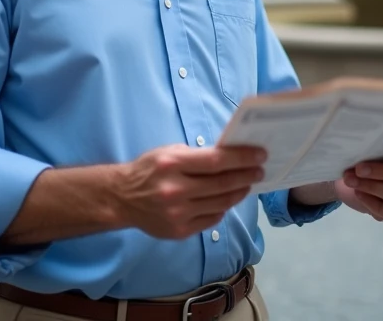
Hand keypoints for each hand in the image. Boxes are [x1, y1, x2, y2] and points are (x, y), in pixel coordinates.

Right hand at [115, 144, 265, 238]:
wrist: (122, 198)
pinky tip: (227, 200)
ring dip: (238, 193)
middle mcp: (175, 190)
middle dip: (246, 176)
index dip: (242, 158)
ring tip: (247, 185)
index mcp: (172, 164)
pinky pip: (211, 220)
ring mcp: (178, 213)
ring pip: (220, 203)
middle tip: (259, 171)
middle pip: (222, 184)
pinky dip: (222, 209)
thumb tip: (230, 157)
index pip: (216, 161)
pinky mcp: (179, 231)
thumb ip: (197, 156)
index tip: (259, 155)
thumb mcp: (168, 152)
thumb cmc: (148, 170)